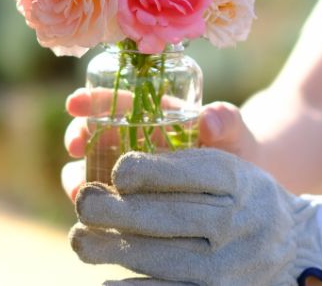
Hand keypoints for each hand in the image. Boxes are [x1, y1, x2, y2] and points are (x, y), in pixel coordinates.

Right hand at [62, 88, 259, 199]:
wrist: (247, 190)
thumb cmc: (238, 151)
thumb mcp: (235, 132)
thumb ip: (226, 120)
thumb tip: (208, 119)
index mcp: (153, 116)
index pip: (116, 101)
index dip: (93, 100)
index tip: (75, 103)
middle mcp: (134, 142)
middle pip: (93, 134)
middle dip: (77, 135)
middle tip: (75, 144)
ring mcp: (131, 175)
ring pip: (91, 171)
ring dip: (79, 178)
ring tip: (81, 190)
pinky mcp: (132, 205)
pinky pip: (107, 205)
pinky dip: (97, 210)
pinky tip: (96, 221)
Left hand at [70, 148, 321, 285]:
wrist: (297, 248)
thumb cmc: (246, 197)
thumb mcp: (231, 165)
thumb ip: (185, 157)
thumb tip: (132, 159)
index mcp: (238, 180)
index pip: (184, 171)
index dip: (142, 170)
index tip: (116, 170)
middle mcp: (236, 223)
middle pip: (164, 217)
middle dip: (113, 211)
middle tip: (84, 203)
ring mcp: (228, 265)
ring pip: (158, 259)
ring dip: (112, 249)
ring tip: (82, 240)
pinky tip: (109, 278)